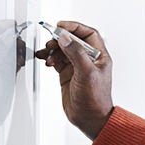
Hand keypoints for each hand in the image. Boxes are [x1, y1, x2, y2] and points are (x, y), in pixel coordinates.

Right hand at [35, 20, 113, 139]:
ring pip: (63, 50)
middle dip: (60, 39)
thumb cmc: (95, 99)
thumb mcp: (87, 73)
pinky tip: (44, 60)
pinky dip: (49, 58)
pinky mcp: (67, 75)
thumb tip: (65, 38)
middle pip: (72, 41)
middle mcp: (88, 60)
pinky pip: (56, 60)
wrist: (89, 118)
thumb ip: (76, 54)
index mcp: (99, 56)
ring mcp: (77, 67)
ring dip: (52, 49)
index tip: (61, 26)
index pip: (88, 34)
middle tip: (50, 42)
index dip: (75, 27)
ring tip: (46, 54)